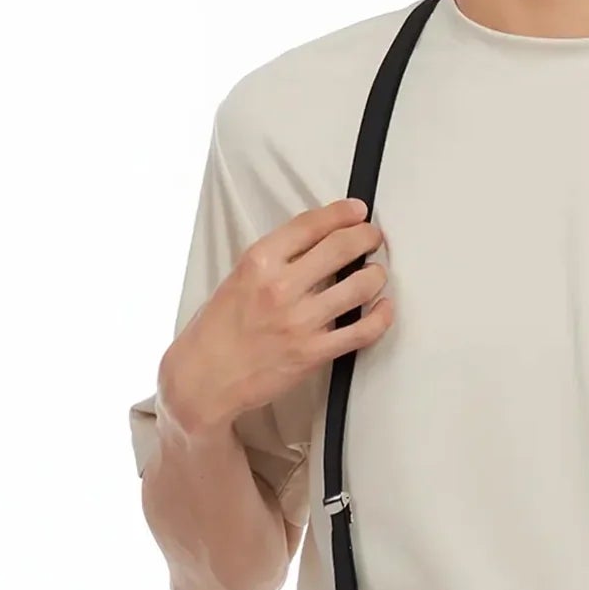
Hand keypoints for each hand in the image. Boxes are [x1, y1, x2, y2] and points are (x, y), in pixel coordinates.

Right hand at [163, 198, 390, 438]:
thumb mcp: (238, 278)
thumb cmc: (218, 328)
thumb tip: (319, 242)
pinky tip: (384, 308)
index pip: (311, 225)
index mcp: (258, 262)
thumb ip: (276, 260)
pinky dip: (381, 316)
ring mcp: (299, 322)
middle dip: (366, 237)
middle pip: (342, 248)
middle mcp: (280, 288)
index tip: (357, 211)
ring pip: (360, 286)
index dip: (342, 213)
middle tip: (372, 237)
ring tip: (375, 274)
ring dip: (376, 275)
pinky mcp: (314, 353)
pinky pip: (362, 331)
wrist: (204, 378)